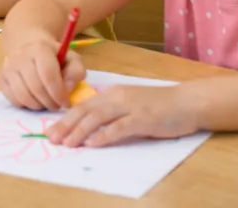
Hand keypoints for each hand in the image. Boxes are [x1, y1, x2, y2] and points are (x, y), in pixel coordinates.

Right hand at [0, 37, 86, 110]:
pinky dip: (25, 104)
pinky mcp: (0, 78)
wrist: (29, 46)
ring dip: (38, 105)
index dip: (58, 93)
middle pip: (35, 88)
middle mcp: (20, 56)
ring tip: (46, 103)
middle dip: (49, 102)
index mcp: (39, 48)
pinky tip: (33, 99)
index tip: (65, 102)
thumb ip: (76, 72)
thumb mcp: (71, 59)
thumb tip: (67, 88)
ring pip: (22, 96)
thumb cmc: (53, 57)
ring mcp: (7, 67)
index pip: (48, 75)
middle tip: (57, 105)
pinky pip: (12, 99)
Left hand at [45, 84, 200, 147]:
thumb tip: (88, 127)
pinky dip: (104, 135)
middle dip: (66, 125)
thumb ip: (111, 112)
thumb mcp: (129, 105)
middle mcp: (117, 97)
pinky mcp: (143, 118)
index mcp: (111, 94)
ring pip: (98, 117)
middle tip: (51, 139)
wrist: (187, 102)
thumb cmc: (158, 106)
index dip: (64, 119)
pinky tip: (93, 143)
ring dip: (79, 131)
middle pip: (85, 111)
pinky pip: (120, 127)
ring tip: (67, 143)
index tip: (50, 131)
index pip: (82, 106)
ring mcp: (130, 107)